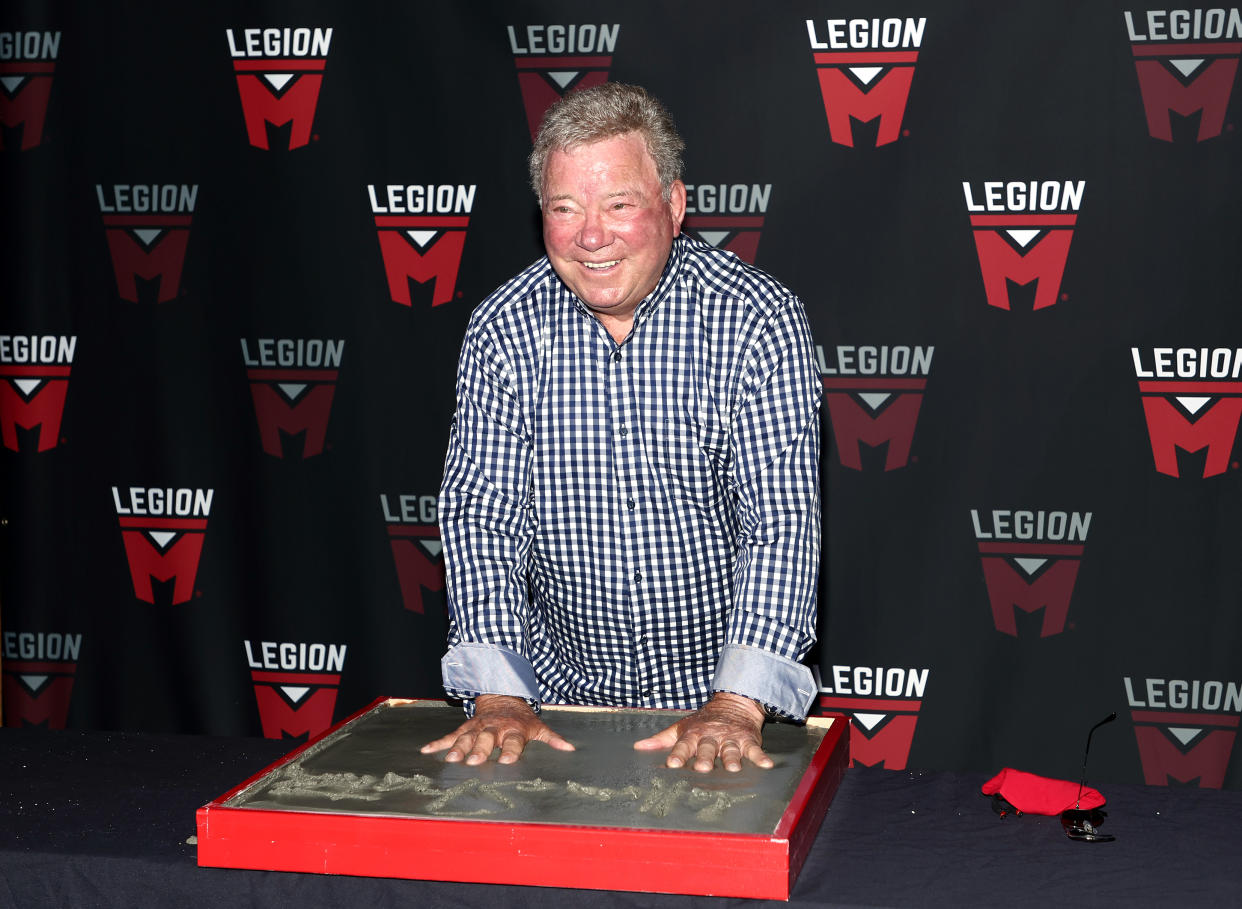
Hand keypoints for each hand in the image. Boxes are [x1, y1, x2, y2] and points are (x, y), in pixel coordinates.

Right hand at [419, 694, 574, 764]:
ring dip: (458, 748)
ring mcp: (478, 728)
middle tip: (475, 761)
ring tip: (451, 759)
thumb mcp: (539, 726)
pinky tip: (426, 751)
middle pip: (487, 740)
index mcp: (514, 730)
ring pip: (467, 738)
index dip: (511, 750)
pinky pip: (450, 735)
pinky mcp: (465, 728)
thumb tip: (571, 749)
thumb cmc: (522, 719)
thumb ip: (553, 739)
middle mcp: (494, 729)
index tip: (507, 761)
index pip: (513, 742)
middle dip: (481, 750)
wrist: (503, 696)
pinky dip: (438, 743)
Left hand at [632, 692, 770, 772]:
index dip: (678, 754)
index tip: (672, 764)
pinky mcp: (747, 740)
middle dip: (705, 757)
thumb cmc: (704, 721)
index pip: (684, 745)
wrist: (733, 703)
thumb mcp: (682, 727)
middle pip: (707, 748)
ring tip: (733, 768)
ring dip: (731, 758)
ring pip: (730, 749)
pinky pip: (755, 749)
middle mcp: (711, 737)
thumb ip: (662, 739)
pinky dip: (761, 757)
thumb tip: (638, 746)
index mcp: (694, 734)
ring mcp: (730, 739)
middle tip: (702, 768)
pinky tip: (766, 765)